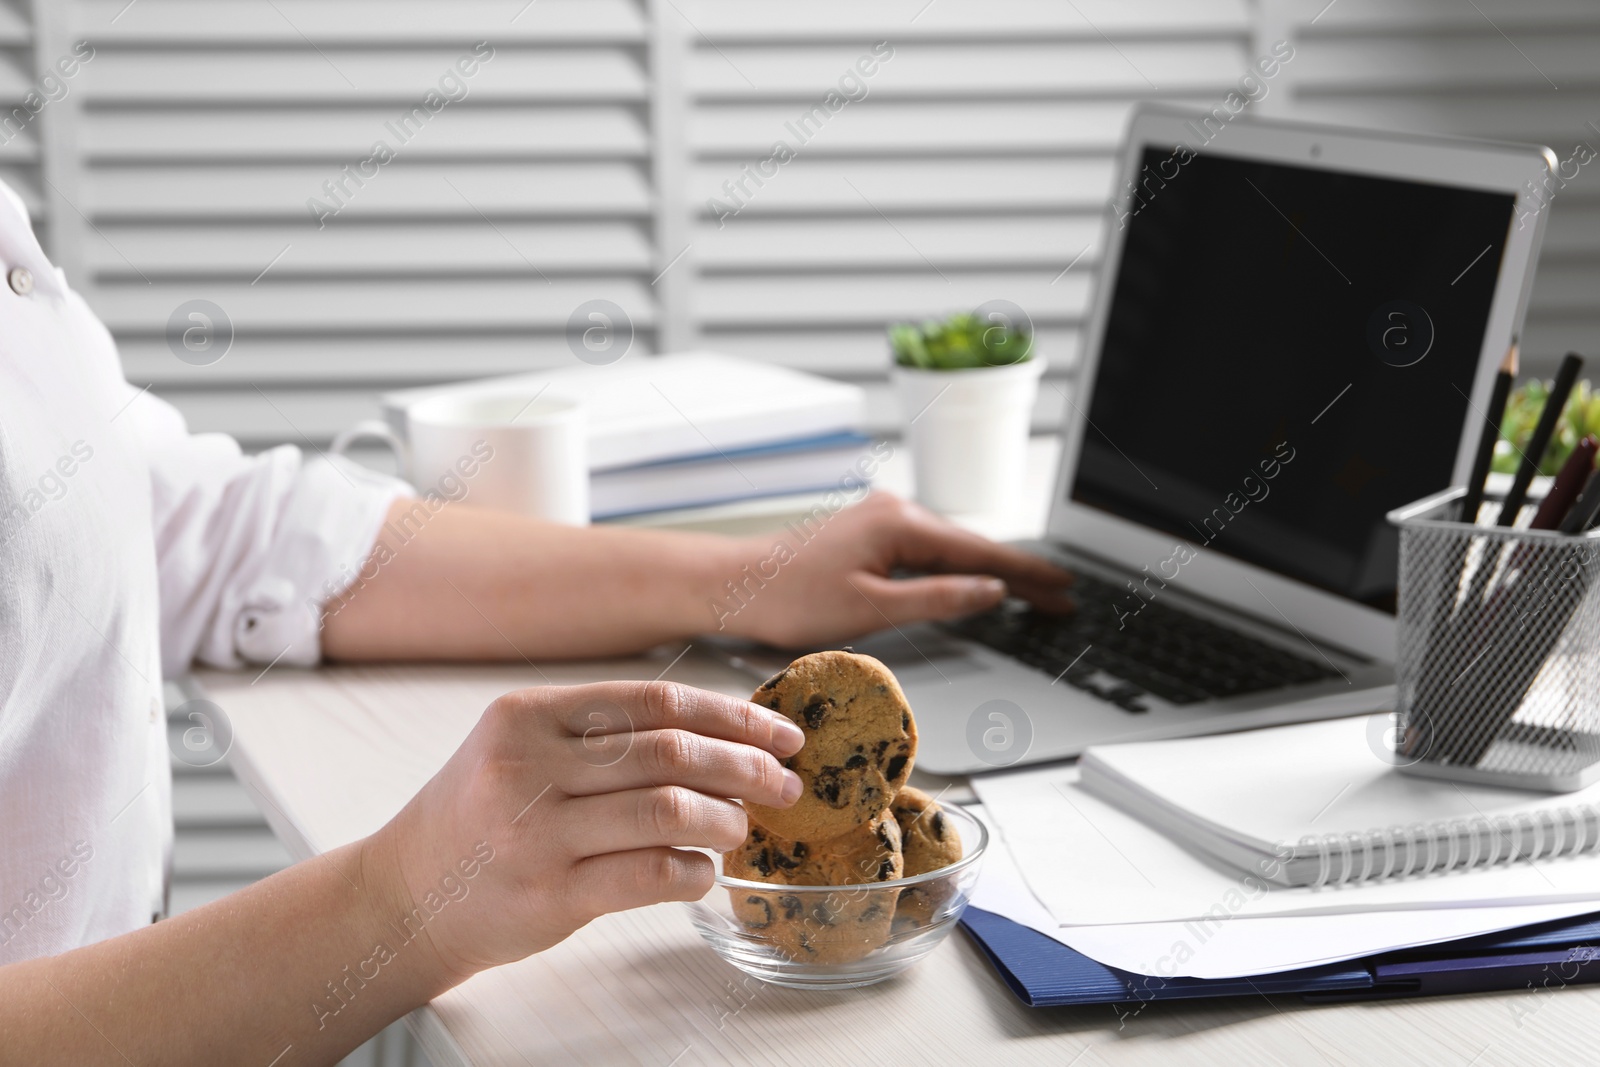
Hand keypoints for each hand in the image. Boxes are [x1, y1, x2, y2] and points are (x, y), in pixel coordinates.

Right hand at [360, 681, 805, 984]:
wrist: (401, 897)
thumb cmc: (478, 818)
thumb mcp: (520, 750)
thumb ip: (602, 737)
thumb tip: (723, 735)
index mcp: (528, 716)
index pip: (655, 701)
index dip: (730, 714)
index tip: (778, 733)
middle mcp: (528, 767)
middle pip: (671, 751)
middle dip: (746, 766)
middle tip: (785, 784)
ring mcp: (537, 834)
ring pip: (669, 811)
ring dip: (726, 820)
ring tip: (743, 829)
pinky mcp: (550, 897)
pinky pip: (651, 875)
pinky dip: (694, 872)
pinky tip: (702, 872)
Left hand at [713, 491, 1073, 647]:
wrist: (735, 586)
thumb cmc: (791, 599)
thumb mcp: (873, 609)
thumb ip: (938, 598)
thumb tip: (991, 590)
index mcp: (902, 524)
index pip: (982, 552)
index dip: (1028, 574)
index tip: (1064, 589)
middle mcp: (895, 511)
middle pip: (973, 545)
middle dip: (1020, 572)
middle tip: (1062, 597)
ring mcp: (881, 518)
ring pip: (951, 545)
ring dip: (991, 569)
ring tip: (1033, 592)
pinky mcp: (868, 532)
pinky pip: (927, 547)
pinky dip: (958, 564)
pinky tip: (974, 579)